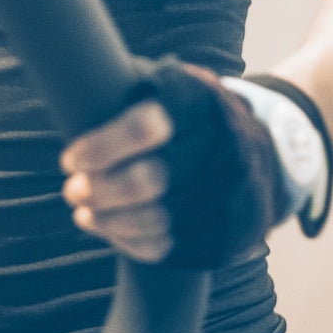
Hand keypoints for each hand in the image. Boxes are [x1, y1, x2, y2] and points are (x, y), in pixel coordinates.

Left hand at [60, 60, 294, 268]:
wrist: (264, 152)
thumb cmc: (192, 116)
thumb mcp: (171, 85)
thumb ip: (128, 88)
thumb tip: (68, 95)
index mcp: (199, 102)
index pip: (142, 127)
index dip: (100, 148)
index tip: (71, 160)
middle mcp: (222, 146)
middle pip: (145, 181)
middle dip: (98, 190)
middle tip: (72, 191)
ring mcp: (232, 192)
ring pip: (156, 220)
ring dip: (110, 222)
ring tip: (86, 214)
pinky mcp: (232, 231)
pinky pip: (174, 248)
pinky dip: (134, 244)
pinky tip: (114, 233)